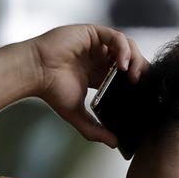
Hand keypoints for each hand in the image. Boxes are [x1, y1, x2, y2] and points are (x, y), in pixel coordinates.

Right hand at [27, 24, 149, 146]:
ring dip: (135, 59)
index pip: (125, 74)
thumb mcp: (77, 114)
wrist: (36, 73)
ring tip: (133, 75)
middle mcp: (99, 57)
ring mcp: (97, 44)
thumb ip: (95, 129)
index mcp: (98, 73)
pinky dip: (123, 49)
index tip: (142, 93)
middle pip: (130, 59)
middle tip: (141, 84)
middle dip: (139, 69)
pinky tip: (123, 64)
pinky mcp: (93, 33)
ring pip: (127, 46)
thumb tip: (114, 144)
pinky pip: (116, 37)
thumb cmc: (51, 91)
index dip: (136, 81)